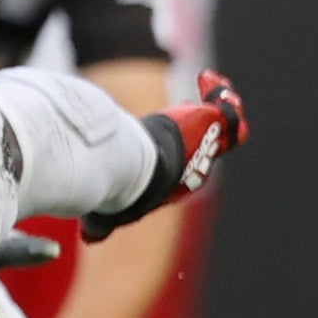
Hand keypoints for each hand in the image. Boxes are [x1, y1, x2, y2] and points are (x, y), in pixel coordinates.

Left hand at [97, 71, 246, 237]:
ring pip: (226, 125)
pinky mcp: (209, 124)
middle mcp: (200, 164)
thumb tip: (90, 238)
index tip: (170, 135)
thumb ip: (101, 224)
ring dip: (221, 108)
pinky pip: (226, 110)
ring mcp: (208, 144)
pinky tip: (207, 79)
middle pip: (212, 142)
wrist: (138, 172)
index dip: (185, 147)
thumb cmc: (128, 192)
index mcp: (182, 182)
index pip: (191, 162)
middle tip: (188, 107)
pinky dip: (219, 93)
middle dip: (204, 124)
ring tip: (211, 88)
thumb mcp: (113, 211)